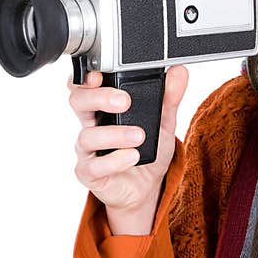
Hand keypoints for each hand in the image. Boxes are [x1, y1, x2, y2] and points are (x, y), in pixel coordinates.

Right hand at [67, 66, 188, 214]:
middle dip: (98, 98)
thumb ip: (169, 97)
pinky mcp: (89, 173)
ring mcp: (87, 150)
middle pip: (78, 103)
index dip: (85, 78)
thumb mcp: (164, 121)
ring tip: (139, 136)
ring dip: (114, 135)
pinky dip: (115, 161)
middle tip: (124, 101)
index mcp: (103, 106)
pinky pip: (94, 166)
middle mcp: (91, 124)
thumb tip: (179, 72)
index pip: (84, 85)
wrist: (148, 186)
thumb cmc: (148, 148)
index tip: (99, 74)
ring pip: (87, 136)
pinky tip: (132, 157)